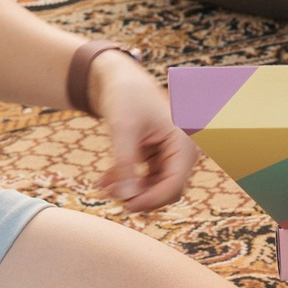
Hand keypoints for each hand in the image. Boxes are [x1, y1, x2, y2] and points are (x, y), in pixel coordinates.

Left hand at [88, 50, 198, 211]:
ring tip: (103, 186)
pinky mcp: (158, 158)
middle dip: (139, 196)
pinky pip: (146, 180)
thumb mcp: (123, 128)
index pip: (174, 184)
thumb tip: (125, 196)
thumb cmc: (127, 97)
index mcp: (184, 142)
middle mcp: (183, 151)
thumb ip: (125, 163)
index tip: (125, 205)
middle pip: (167, 190)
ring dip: (131, 191)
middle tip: (109, 194)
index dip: (151, 199)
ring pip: (155, 188)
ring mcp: (171, 156)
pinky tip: (105, 181)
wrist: (122, 82)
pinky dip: (127, 182)